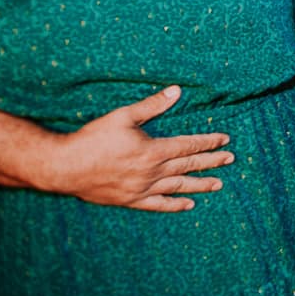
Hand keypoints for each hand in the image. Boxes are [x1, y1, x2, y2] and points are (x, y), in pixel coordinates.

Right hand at [44, 86, 231, 211]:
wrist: (64, 167)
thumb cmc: (92, 139)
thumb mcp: (123, 116)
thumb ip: (152, 105)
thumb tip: (177, 90)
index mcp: (153, 150)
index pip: (189, 145)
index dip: (209, 142)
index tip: (225, 140)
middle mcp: (151, 172)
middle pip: (189, 166)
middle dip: (211, 161)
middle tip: (230, 159)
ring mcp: (141, 189)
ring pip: (178, 187)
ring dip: (199, 185)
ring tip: (218, 184)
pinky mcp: (130, 200)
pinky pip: (157, 205)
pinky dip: (174, 205)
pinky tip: (188, 205)